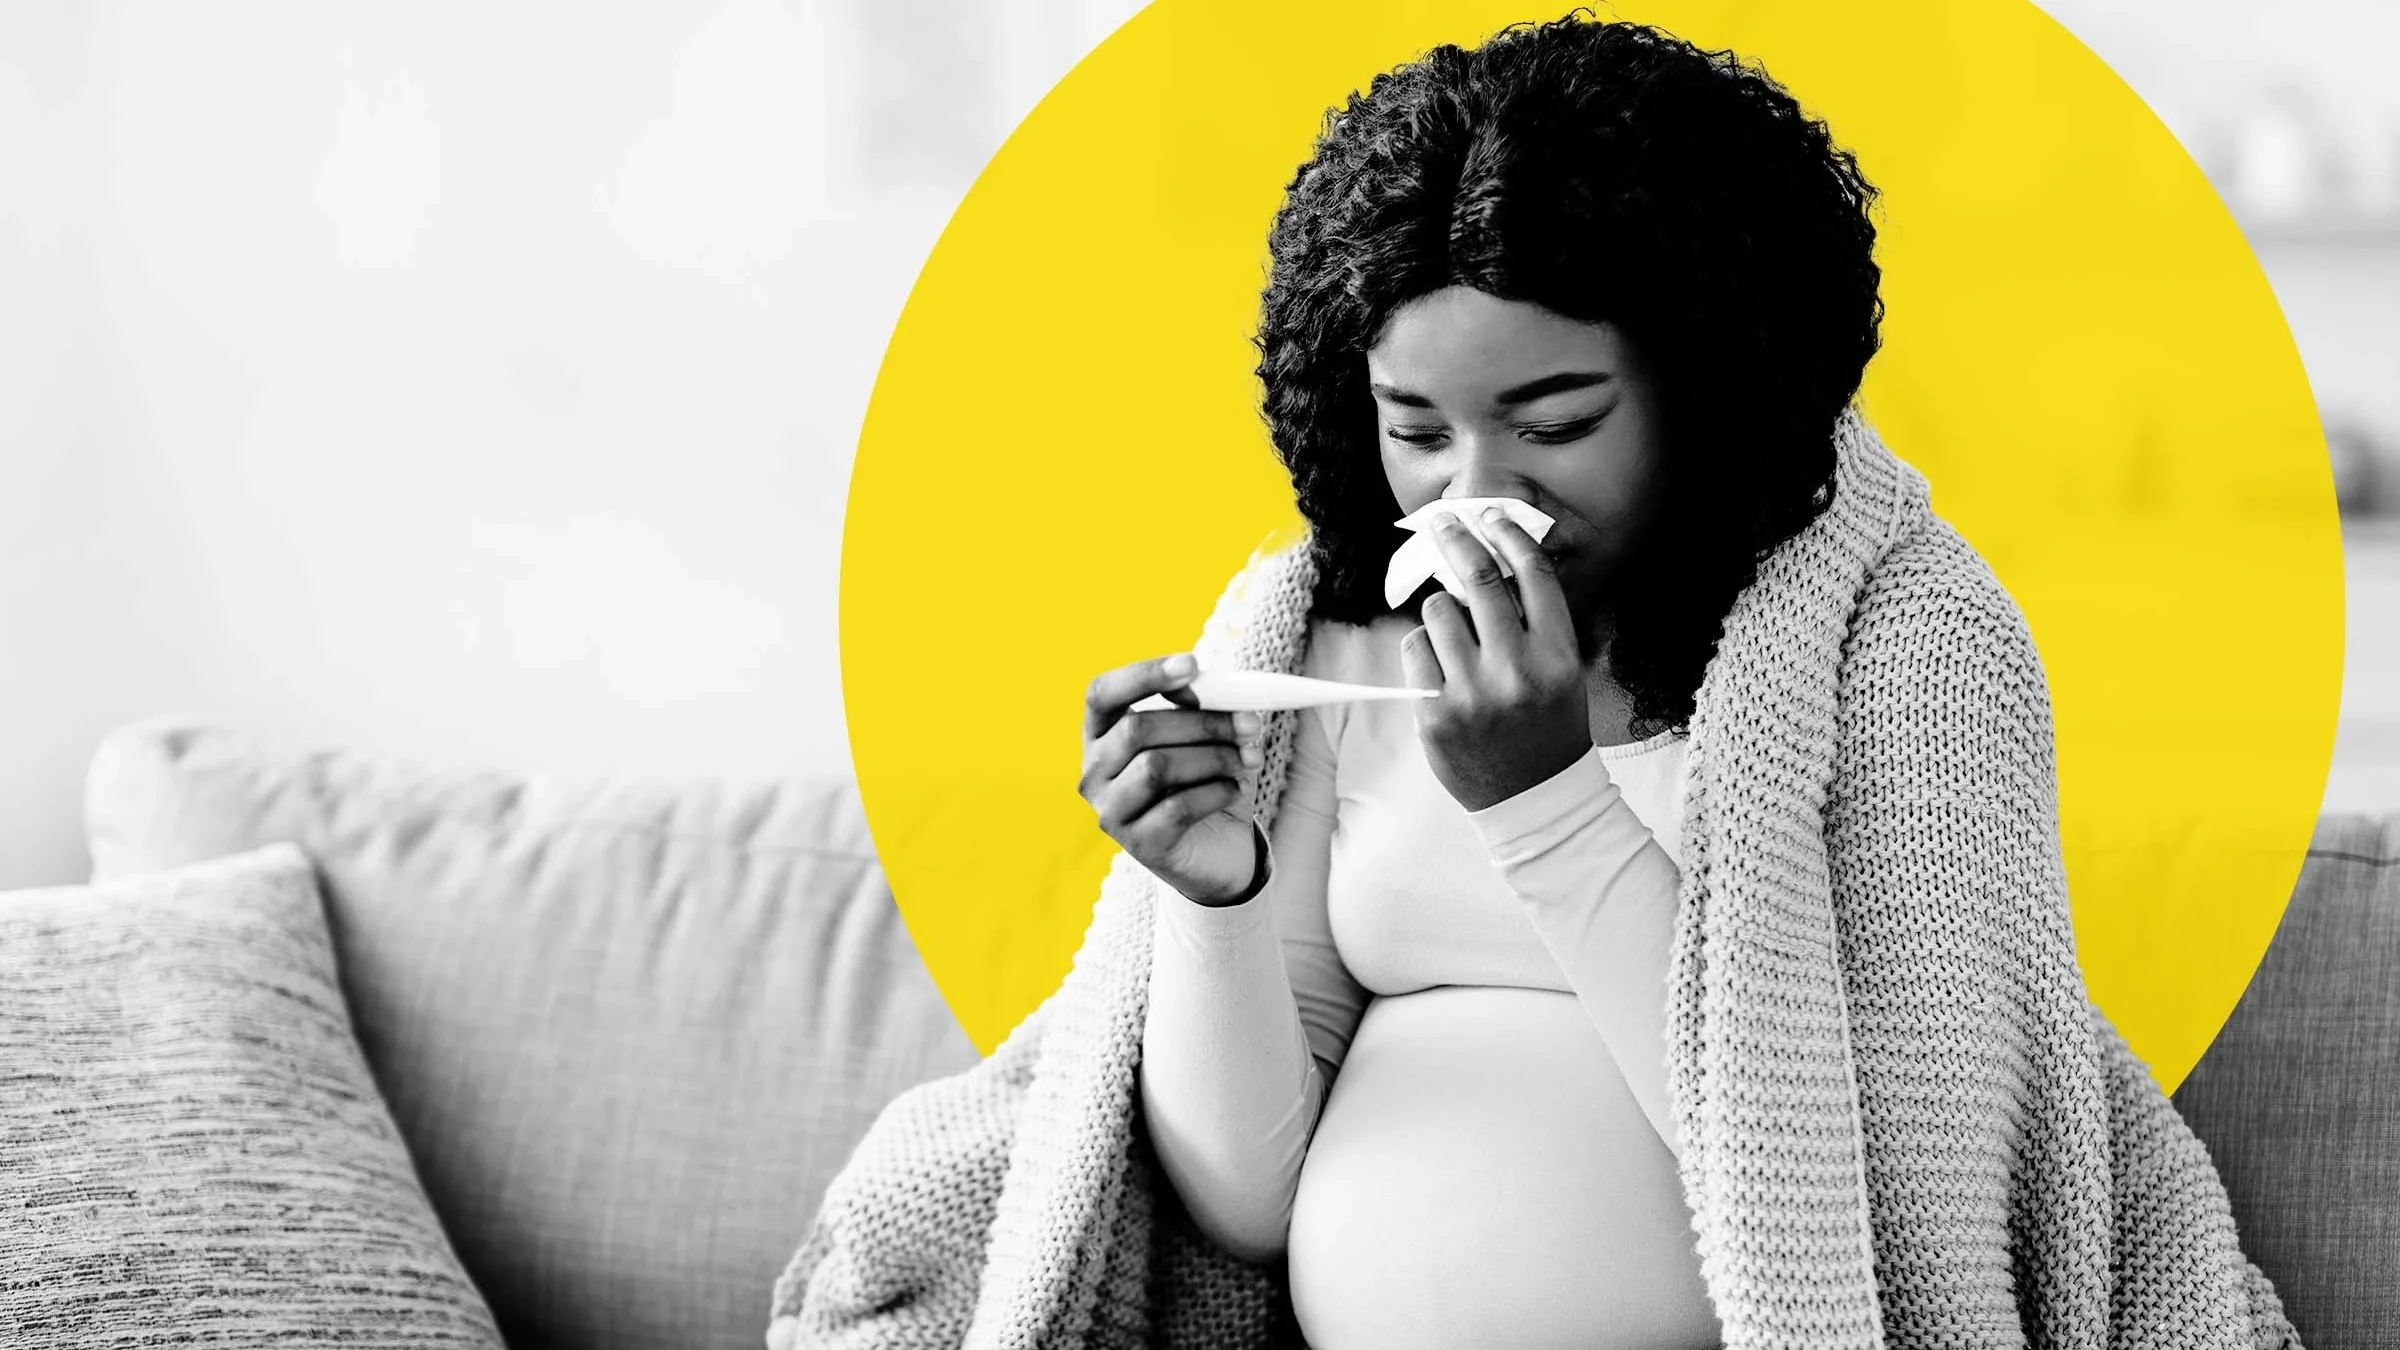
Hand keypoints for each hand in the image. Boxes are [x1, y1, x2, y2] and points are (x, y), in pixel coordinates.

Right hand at [1079, 652, 1266, 905]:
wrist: (1221, 850)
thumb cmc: (1207, 780)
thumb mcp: (1206, 735)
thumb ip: (1202, 705)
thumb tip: (1204, 681)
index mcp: (1102, 734)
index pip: (1102, 693)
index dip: (1143, 675)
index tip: (1192, 664)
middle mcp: (1095, 772)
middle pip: (1137, 729)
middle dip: (1202, 721)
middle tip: (1250, 724)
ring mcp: (1111, 812)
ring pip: (1156, 767)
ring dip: (1214, 757)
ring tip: (1249, 759)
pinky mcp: (1140, 845)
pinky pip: (1177, 808)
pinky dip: (1215, 792)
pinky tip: (1235, 789)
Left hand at [1399, 508, 1592, 811]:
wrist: (1533, 798)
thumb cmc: (1547, 724)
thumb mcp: (1563, 670)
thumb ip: (1535, 621)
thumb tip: (1491, 558)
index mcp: (1558, 654)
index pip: (1533, 573)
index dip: (1509, 534)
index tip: (1490, 515)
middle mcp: (1517, 669)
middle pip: (1479, 578)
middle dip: (1457, 539)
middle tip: (1444, 523)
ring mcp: (1473, 693)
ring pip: (1438, 611)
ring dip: (1441, 611)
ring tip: (1456, 636)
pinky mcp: (1435, 714)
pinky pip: (1414, 647)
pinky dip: (1423, 647)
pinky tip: (1440, 667)